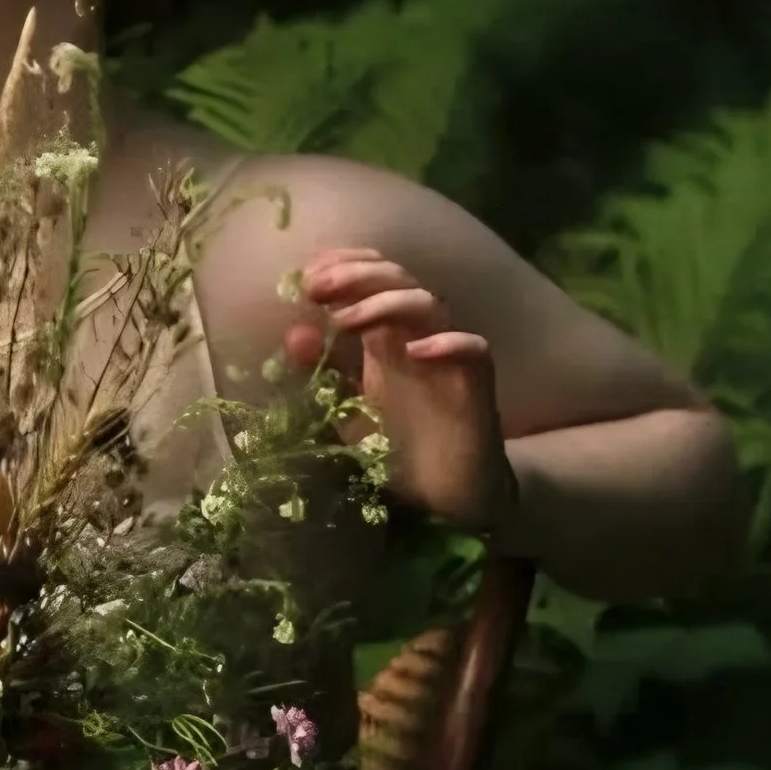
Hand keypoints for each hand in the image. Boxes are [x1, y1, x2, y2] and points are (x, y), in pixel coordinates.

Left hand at [284, 245, 519, 538]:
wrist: (440, 503)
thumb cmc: (393, 453)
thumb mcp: (342, 413)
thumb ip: (318, 376)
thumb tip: (293, 335)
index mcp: (385, 338)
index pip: (372, 280)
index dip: (345, 266)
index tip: (306, 277)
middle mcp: (417, 338)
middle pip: (399, 281)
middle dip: (357, 276)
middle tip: (317, 287)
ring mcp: (449, 359)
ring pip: (430, 305)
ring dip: (387, 303)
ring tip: (346, 319)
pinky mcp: (477, 387)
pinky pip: (474, 350)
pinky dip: (449, 343)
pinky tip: (416, 351)